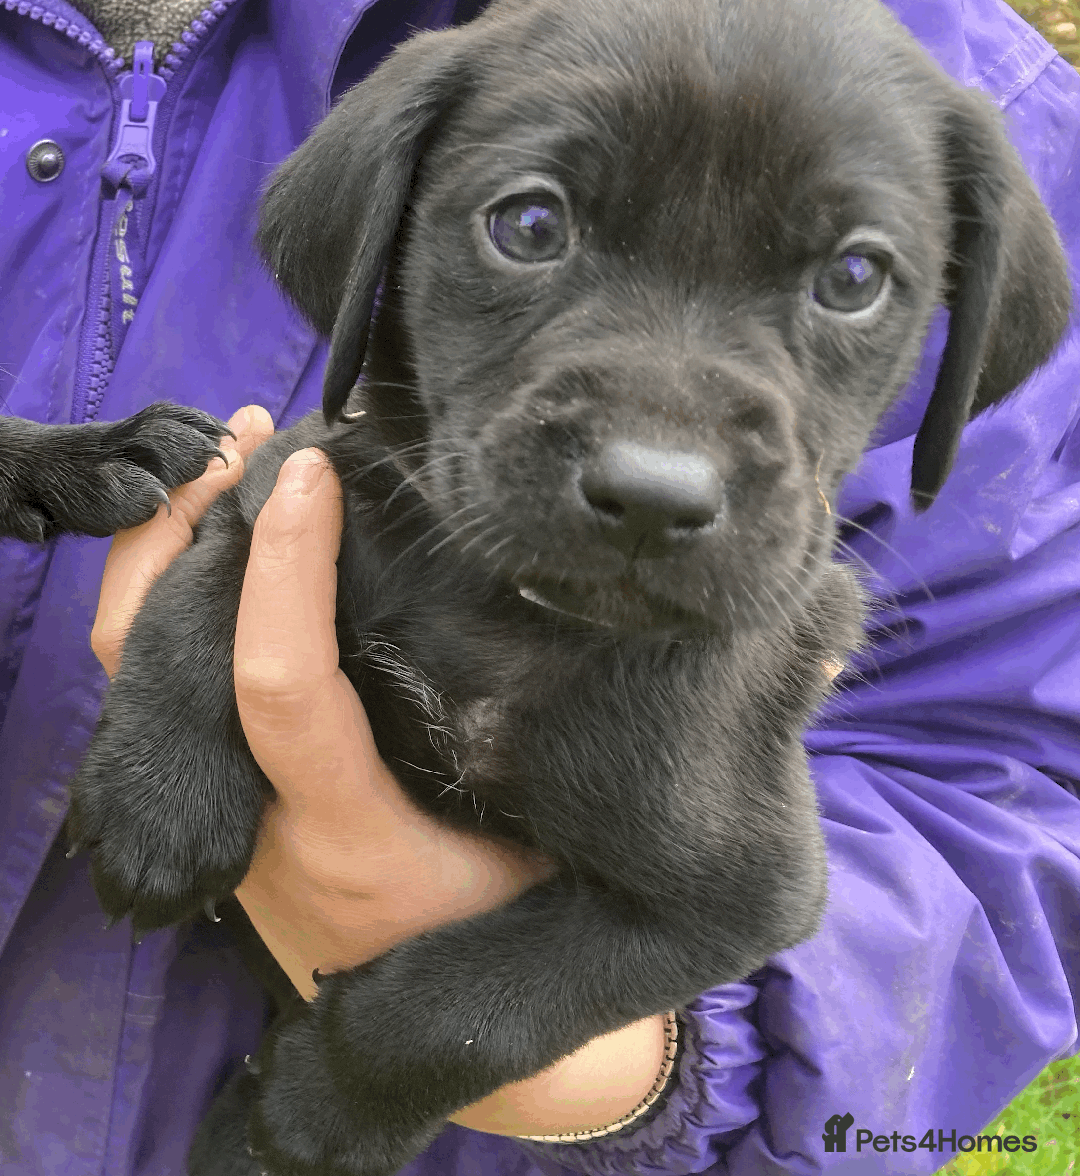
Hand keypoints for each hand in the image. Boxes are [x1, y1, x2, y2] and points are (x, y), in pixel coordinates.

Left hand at [91, 407, 664, 1137]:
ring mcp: (237, 815)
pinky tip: (243, 544)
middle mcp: (270, 826)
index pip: (282, 693)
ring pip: (146, 671)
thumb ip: (671, 751)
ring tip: (237, 461)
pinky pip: (175, 691)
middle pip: (163, 667)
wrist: (460, 1042)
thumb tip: (824, 642)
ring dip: (177, 555)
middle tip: (257, 440)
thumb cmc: (539, 929)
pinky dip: (194, 601)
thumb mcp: (595, 852)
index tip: (318, 474)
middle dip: (195, 540)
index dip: (286, 576)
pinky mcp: (235, 803)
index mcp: (354, 838)